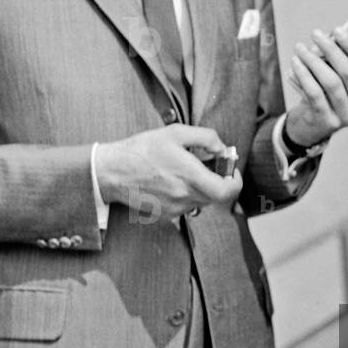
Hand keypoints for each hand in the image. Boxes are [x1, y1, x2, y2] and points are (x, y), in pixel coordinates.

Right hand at [94, 124, 241, 221]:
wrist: (112, 171)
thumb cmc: (142, 150)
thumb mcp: (176, 132)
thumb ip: (206, 137)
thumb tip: (222, 148)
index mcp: (189, 176)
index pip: (226, 191)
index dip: (235, 181)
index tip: (232, 169)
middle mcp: (184, 196)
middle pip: (217, 196)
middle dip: (219, 180)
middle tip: (211, 165)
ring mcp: (175, 208)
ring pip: (202, 201)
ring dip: (203, 187)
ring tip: (188, 170)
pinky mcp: (165, 214)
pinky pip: (187, 205)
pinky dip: (188, 193)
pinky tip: (174, 180)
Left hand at [285, 27, 347, 147]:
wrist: (311, 124)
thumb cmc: (323, 92)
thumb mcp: (330, 73)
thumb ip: (329, 58)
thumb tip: (322, 40)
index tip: (336, 30)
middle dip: (331, 49)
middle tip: (315, 34)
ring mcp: (346, 116)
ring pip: (331, 82)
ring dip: (313, 61)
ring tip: (299, 49)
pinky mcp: (328, 122)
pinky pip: (315, 94)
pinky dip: (304, 76)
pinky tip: (294, 64)